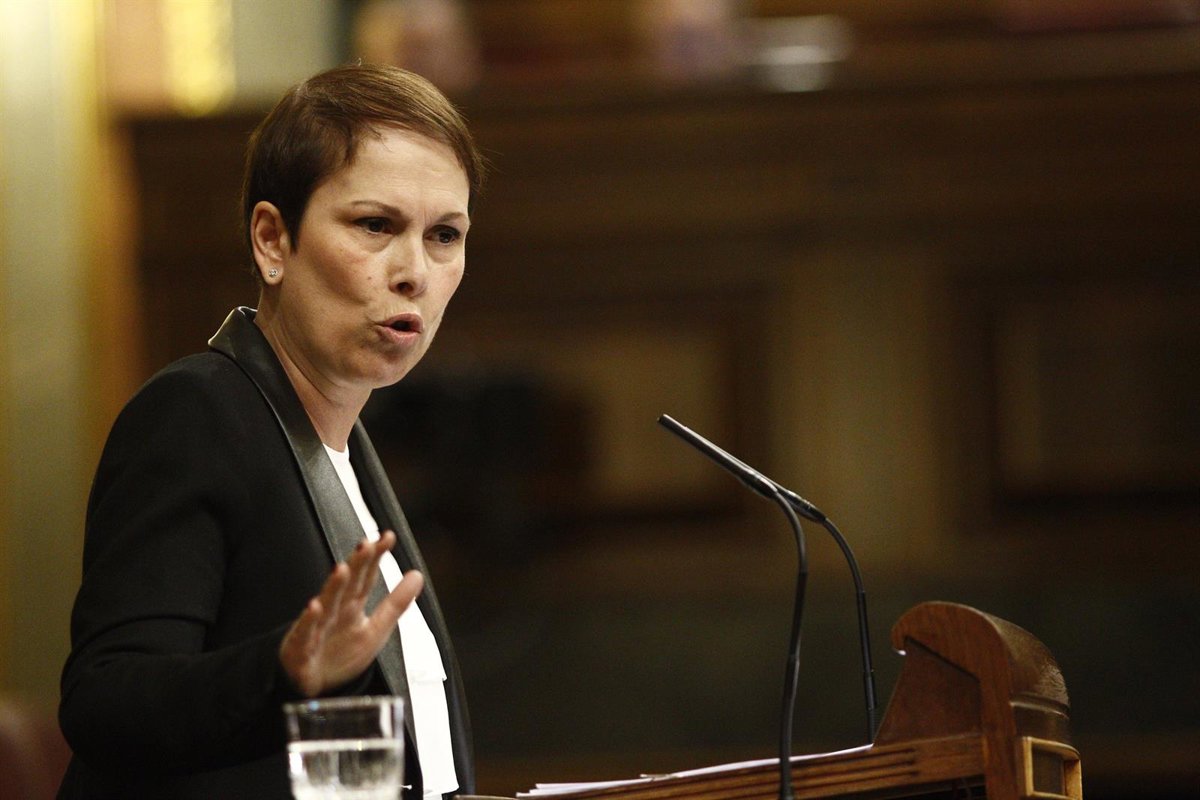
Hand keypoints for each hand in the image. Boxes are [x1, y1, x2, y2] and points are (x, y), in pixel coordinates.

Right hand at [280, 530, 423, 696]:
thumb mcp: (376, 628)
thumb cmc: (340, 653)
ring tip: (341, 568)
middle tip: (366, 545)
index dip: (375, 557)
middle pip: (347, 584)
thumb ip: (396, 602)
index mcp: (352, 605)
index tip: (387, 537)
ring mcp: (317, 628)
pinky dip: (309, 621)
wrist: (312, 685)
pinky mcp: (302, 648)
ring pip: (326, 604)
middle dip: (355, 565)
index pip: (366, 576)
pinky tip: (314, 607)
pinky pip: (306, 633)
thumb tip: (417, 575)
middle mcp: (334, 611)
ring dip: (333, 587)